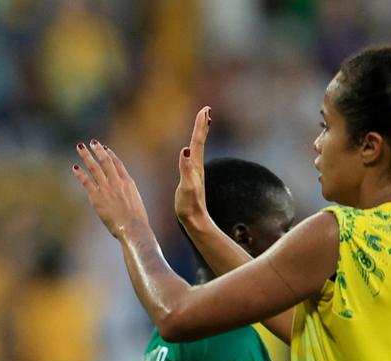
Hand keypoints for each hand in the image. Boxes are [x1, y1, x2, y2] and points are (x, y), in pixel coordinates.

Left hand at [73, 140, 149, 239]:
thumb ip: (128, 194)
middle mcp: (117, 182)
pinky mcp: (97, 198)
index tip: (105, 149)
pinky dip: (80, 174)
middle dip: (98, 150)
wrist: (133, 227)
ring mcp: (106, 189)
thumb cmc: (137, 221)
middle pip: (106, 161)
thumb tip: (124, 197)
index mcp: (128, 182)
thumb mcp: (136, 202)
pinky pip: (87, 182)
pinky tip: (75, 167)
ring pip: (94, 167)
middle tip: (92, 142)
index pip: (117, 164)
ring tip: (80, 147)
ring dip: (87, 156)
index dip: (110, 154)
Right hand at [174, 107, 211, 228]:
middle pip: (200, 141)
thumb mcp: (186, 187)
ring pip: (198, 148)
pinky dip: (194, 148)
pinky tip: (191, 150)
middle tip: (206, 110)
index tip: (205, 109)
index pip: (197, 141)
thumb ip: (186, 169)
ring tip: (202, 124)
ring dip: (200, 135)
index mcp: (195, 166)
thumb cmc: (189, 206)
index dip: (200, 125)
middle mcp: (197, 166)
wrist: (196, 221)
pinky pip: (194, 158)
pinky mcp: (192, 179)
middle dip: (202, 125)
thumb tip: (185, 150)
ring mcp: (195, 172)